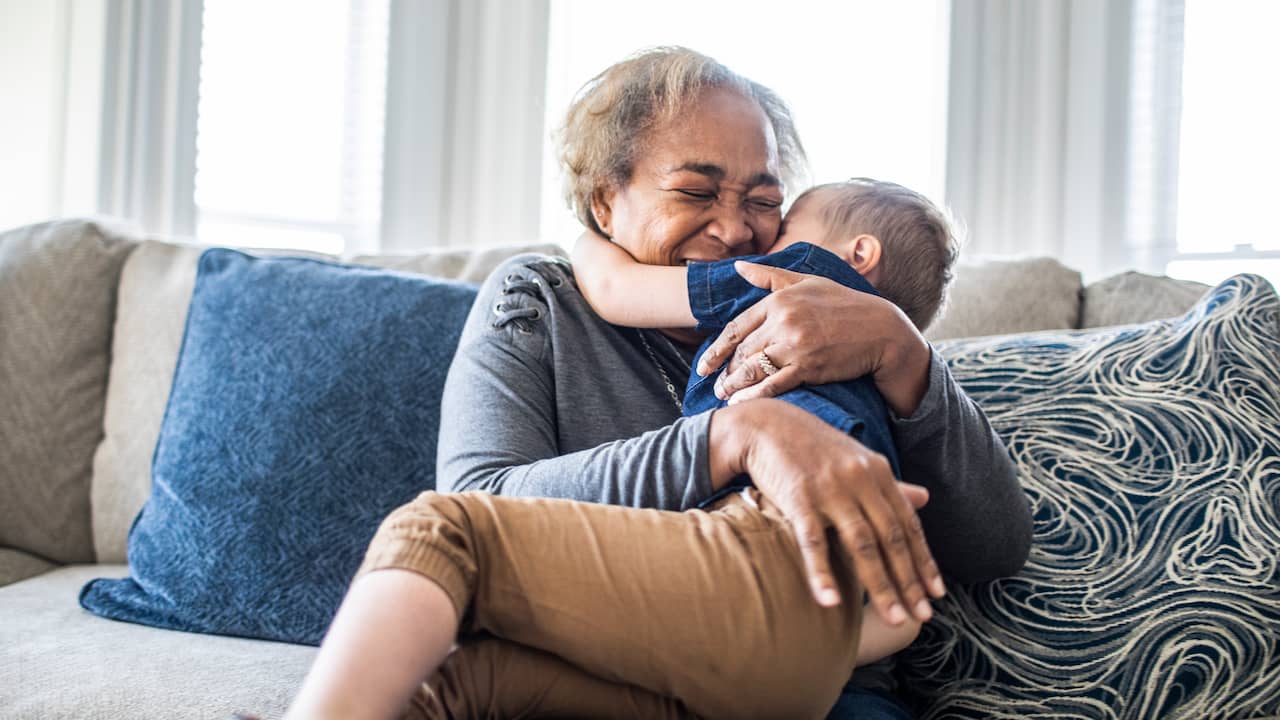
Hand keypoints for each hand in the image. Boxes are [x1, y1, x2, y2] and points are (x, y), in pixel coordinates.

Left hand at [696, 261, 931, 416]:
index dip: (717, 348)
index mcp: (779, 300)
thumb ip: (769, 276)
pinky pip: (773, 384)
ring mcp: (796, 345)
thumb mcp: (808, 281)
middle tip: (713, 384)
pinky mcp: (809, 366)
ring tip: (723, 395)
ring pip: (752, 369)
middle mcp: (784, 321)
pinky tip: (740, 403)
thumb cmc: (845, 304)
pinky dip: (753, 395)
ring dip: (732, 385)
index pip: (737, 327)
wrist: (881, 330)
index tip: (705, 364)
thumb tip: (737, 266)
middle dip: (725, 370)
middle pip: (742, 351)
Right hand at [713, 400, 944, 622]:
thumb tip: (926, 499)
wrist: (766, 424)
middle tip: (921, 616)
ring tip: (893, 618)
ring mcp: (829, 489)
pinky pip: (813, 541)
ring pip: (861, 544)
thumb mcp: (857, 460)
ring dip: (879, 584)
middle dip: (908, 580)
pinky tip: (831, 601)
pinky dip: (822, 572)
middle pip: (891, 538)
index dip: (923, 560)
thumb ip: (891, 485)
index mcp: (877, 473)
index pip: (907, 524)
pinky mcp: (798, 497)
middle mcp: (859, 480)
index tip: (936, 594)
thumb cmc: (813, 448)